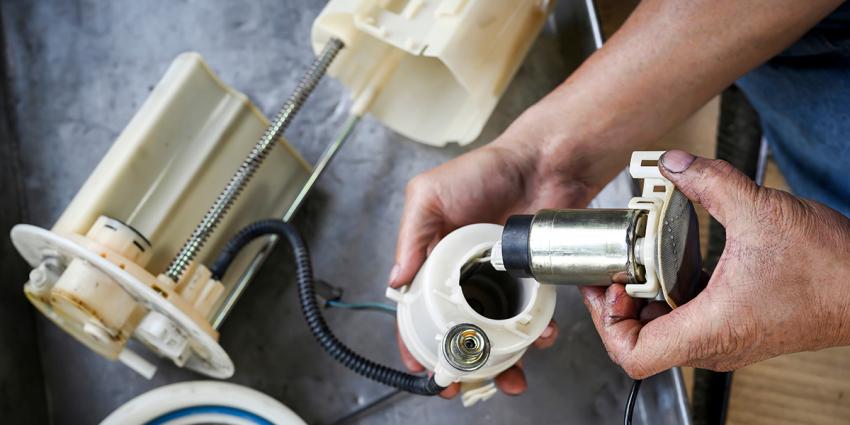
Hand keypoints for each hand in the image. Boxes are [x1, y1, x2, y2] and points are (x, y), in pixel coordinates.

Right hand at [388, 108, 601, 396]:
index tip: (421, 364)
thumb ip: (410, 236)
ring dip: (502, 358)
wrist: (543, 163)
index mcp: (433, 256)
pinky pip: (531, 316)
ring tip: (509, 374)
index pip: (417, 307)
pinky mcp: (530, 281)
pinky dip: (535, 333)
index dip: (415, 339)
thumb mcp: (429, 194)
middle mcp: (464, 274)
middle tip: (464, 382)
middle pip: (458, 327)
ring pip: (496, 331)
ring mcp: (499, 280)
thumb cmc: (485, 170)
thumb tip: (396, 281)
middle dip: (461, 360)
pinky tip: (540, 337)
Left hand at [581, 150, 849, 378]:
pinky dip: (670, 296)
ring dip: (644, 299)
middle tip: (616, 266)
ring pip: (663, 332)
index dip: (607, 322)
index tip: (609, 285)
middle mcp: (714, 344)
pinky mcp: (736, 329)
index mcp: (712, 328)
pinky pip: (686, 321)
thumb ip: (709, 181)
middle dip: (619, 303)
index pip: (634, 355)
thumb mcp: (760, 210)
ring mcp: (725, 340)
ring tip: (638, 261)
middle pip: (641, 342)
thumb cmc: (832, 269)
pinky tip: (671, 263)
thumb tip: (674, 164)